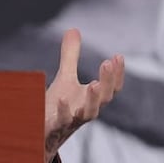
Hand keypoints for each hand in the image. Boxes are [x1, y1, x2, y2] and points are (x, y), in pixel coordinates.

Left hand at [43, 28, 123, 162]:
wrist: (45, 133)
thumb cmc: (59, 106)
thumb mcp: (65, 78)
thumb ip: (70, 56)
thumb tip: (74, 29)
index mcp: (92, 98)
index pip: (111, 87)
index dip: (117, 74)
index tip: (118, 56)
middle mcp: (86, 110)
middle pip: (104, 98)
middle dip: (108, 81)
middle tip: (107, 62)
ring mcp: (72, 120)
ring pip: (89, 114)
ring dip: (93, 99)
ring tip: (94, 84)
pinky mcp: (55, 127)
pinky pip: (62, 121)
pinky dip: (63, 110)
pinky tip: (61, 98)